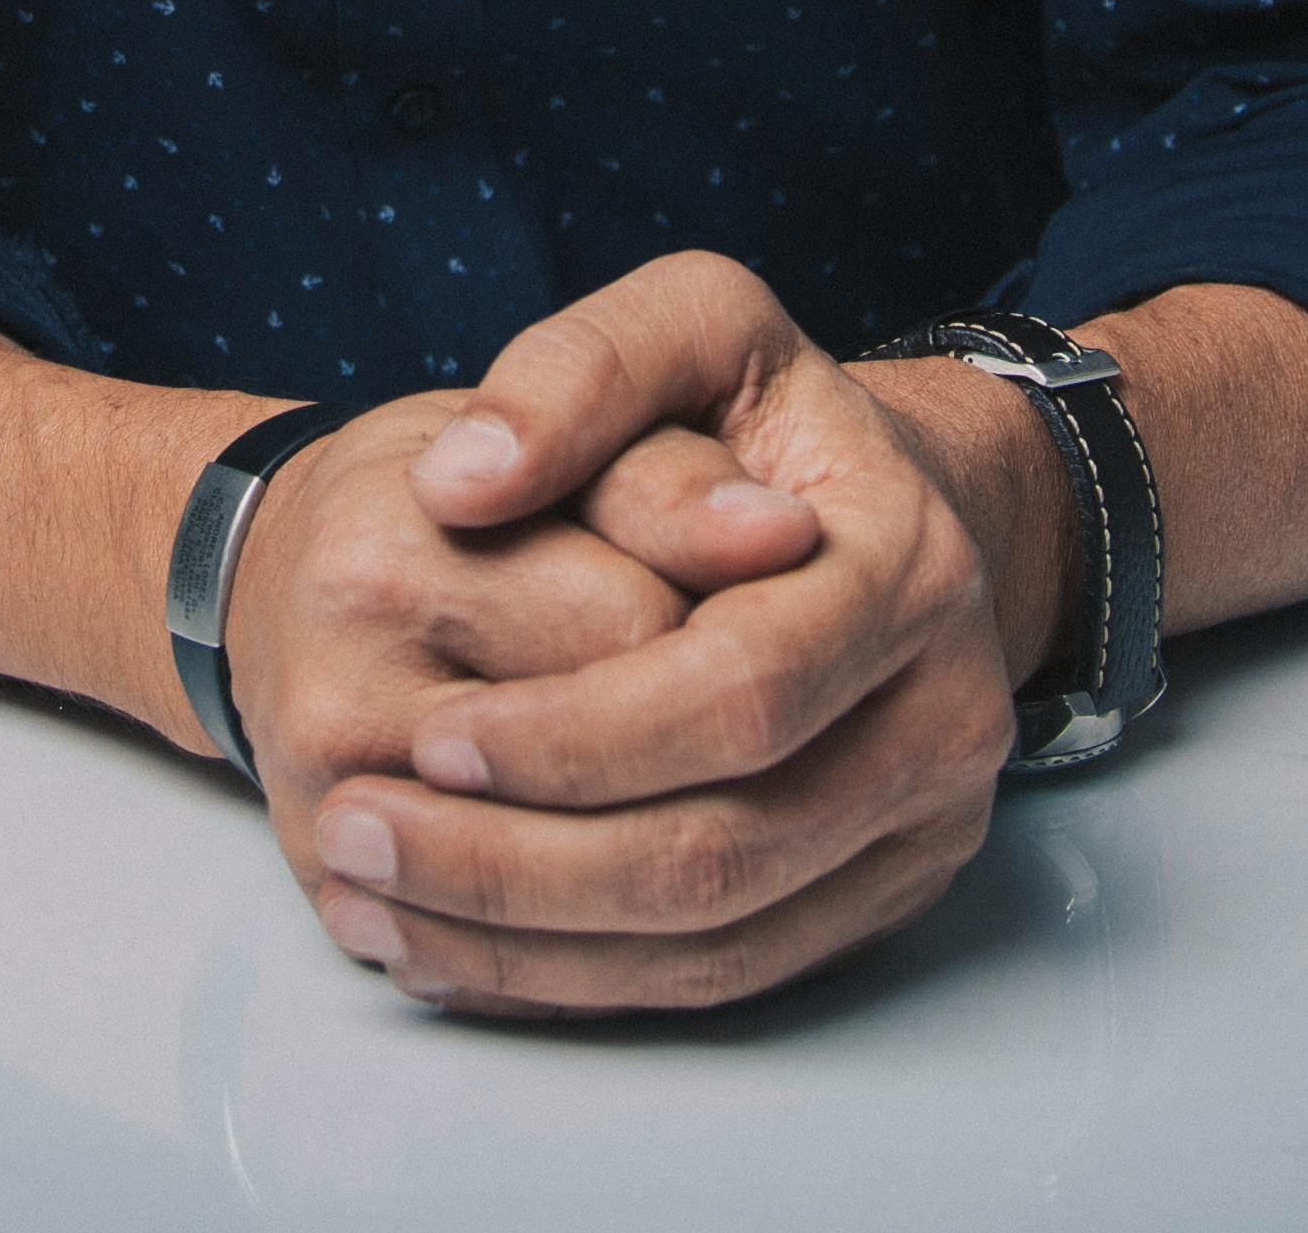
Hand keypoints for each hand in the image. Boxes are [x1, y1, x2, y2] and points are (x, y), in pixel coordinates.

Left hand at [290, 252, 1062, 1016]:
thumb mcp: (693, 326)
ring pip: (716, 942)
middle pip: (723, 847)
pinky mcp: (881, 898)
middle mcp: (948, 714)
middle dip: (524, 859)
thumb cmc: (761, 418)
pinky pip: (726, 979)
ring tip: (371, 895)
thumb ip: (580, 370)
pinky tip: (456, 947)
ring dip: (529, 941)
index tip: (429, 730)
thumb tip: (464, 478)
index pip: (736, 690)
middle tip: (359, 831)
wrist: (872, 514)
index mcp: (910, 566)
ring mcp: (924, 824)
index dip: (578, 730)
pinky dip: (579, 981)